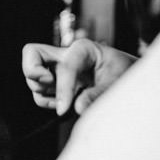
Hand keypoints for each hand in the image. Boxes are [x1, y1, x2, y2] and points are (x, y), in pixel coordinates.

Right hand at [22, 39, 136, 114]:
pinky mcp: (54, 84)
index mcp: (83, 49)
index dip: (63, 89)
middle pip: (32, 53)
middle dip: (32, 70)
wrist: (127, 79)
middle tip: (47, 84)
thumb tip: (78, 108)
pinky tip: (65, 105)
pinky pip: (38, 93)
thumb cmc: (124, 74)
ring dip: (42, 92)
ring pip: (32, 78)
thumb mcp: (118, 82)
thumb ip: (98, 95)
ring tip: (65, 102)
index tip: (64, 110)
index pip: (65, 67)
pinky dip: (46, 101)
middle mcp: (65, 56)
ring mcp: (57, 69)